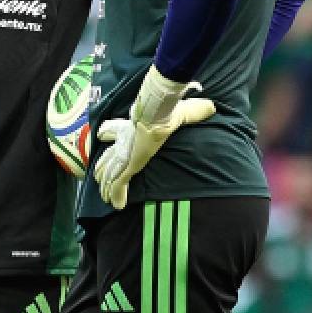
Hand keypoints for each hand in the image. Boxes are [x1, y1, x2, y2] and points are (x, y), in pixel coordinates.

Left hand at [92, 68, 216, 208]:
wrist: (158, 114)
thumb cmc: (167, 111)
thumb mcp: (183, 110)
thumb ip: (196, 111)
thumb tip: (211, 107)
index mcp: (132, 129)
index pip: (113, 130)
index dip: (108, 134)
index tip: (103, 136)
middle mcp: (124, 143)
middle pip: (106, 158)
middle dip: (102, 170)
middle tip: (99, 179)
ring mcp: (124, 155)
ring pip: (108, 174)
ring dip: (107, 186)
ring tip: (105, 197)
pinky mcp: (127, 165)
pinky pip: (118, 184)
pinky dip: (117, 195)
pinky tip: (116, 205)